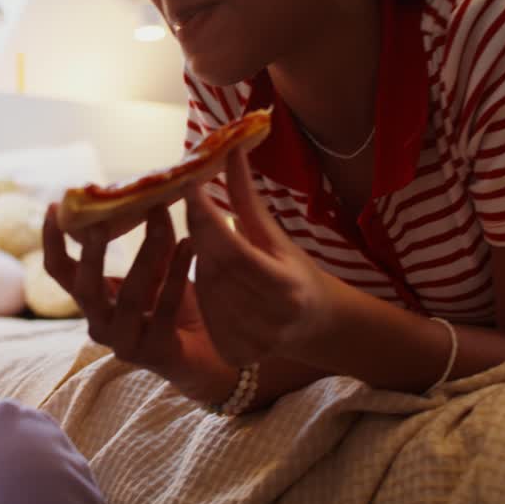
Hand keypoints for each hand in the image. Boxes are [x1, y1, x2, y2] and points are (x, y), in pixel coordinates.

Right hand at [42, 203, 239, 403]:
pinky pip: (167, 307)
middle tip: (100, 221)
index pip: (60, 272)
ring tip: (161, 219)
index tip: (53, 206)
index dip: (52, 241)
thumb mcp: (157, 271)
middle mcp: (100, 325)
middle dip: (91, 254)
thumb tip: (153, 198)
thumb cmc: (175, 310)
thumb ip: (152, 241)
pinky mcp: (156, 352)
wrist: (207, 358)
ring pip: (131, 296)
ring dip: (147, 253)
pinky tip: (189, 245)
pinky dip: (178, 273)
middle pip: (84, 288)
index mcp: (92, 302)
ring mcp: (125, 343)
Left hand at [182, 147, 337, 367]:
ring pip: (206, 290)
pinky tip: (216, 281)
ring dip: (201, 264)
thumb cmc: (294, 269)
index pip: (234, 249)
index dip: (207, 218)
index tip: (188, 186)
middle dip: (201, 236)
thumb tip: (231, 149)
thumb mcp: (274, 233)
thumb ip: (246, 196)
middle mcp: (271, 318)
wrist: (316, 323)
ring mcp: (253, 341)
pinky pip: (206, 314)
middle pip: (215, 269)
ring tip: (214, 251)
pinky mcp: (236, 354)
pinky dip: (204, 292)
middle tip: (196, 211)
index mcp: (286, 286)